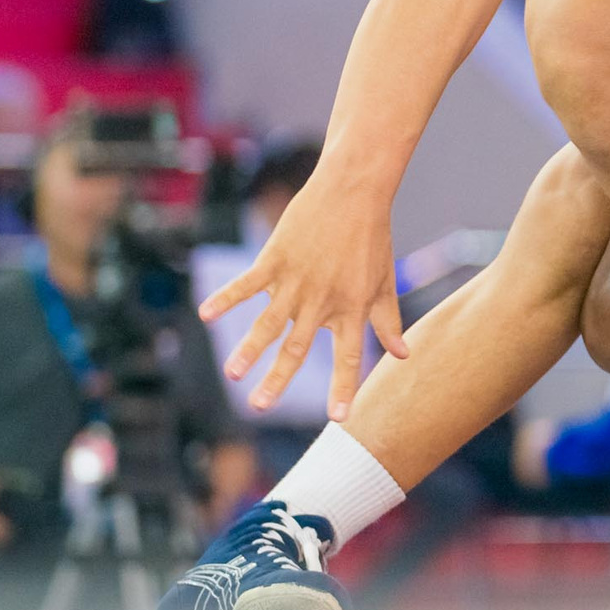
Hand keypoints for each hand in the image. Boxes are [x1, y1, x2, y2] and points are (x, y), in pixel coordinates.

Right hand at [199, 178, 410, 419]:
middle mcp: (322, 301)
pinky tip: (206, 315)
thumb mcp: (385, 282)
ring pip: (268, 323)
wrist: (353, 191)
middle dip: (278, 379)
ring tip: (233, 374)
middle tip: (260, 407)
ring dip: (249, 349)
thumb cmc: (372, 238)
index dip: (345, 387)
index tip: (340, 418)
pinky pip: (247, 284)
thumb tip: (403, 355)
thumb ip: (389, 322)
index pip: (350, 357)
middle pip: (298, 348)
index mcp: (352, 309)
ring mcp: (296, 281)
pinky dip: (226, 298)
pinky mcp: (275, 259)